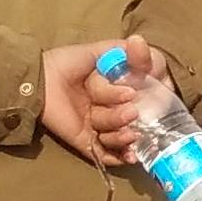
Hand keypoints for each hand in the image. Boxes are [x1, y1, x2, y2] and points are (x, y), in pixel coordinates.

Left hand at [37, 41, 147, 165]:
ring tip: (128, 127)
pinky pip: (105, 154)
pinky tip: (128, 155)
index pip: (143, 96)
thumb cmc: (68, 63)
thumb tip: (143, 44)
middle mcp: (111, 109)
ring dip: (124, 133)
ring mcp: (99, 127)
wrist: (38, 81)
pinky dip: (118, 156)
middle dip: (131, 117)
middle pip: (130, 118)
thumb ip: (126, 50)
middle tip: (133, 111)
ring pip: (118, 135)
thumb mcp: (101, 51)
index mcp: (118, 89)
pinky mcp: (85, 141)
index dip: (155, 96)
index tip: (163, 92)